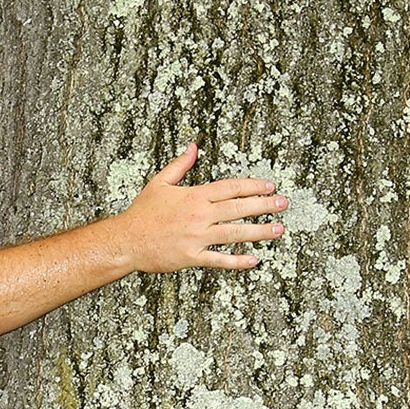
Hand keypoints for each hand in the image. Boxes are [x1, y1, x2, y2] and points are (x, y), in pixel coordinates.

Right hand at [120, 142, 286, 273]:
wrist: (126, 240)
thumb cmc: (141, 213)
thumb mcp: (160, 183)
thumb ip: (180, 165)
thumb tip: (193, 147)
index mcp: (195, 196)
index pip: (231, 187)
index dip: (253, 186)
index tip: (269, 186)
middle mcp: (199, 215)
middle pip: (238, 208)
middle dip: (264, 205)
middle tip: (283, 204)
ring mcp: (196, 237)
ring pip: (234, 233)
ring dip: (259, 231)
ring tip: (278, 230)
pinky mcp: (191, 257)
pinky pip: (218, 260)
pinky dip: (236, 261)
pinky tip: (253, 260)